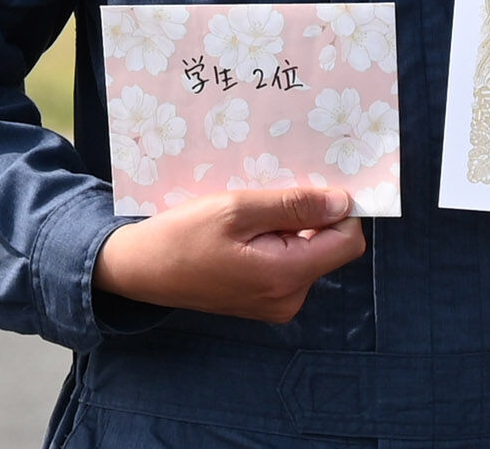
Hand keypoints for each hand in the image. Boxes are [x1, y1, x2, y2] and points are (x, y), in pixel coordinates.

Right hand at [93, 187, 365, 323]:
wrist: (142, 269)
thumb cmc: (183, 235)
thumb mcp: (237, 208)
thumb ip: (293, 206)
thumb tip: (343, 203)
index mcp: (287, 276)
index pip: (347, 241)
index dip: (339, 210)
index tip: (313, 184)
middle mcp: (290, 298)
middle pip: (329, 246)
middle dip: (309, 215)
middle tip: (268, 194)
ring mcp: (277, 303)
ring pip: (309, 251)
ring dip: (289, 225)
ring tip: (250, 211)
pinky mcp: (265, 300)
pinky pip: (289, 262)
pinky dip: (277, 240)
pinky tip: (245, 228)